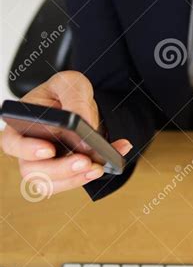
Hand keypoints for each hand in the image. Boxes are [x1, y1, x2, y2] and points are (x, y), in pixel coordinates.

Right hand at [0, 71, 132, 196]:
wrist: (80, 104)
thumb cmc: (66, 92)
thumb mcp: (71, 83)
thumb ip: (75, 98)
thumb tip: (83, 123)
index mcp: (21, 123)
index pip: (12, 141)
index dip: (27, 149)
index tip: (49, 149)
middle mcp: (27, 148)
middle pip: (31, 169)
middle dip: (60, 169)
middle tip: (84, 161)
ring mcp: (41, 164)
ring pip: (48, 184)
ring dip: (74, 179)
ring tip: (97, 167)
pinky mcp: (59, 174)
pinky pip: (68, 184)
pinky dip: (87, 177)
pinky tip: (106, 164)